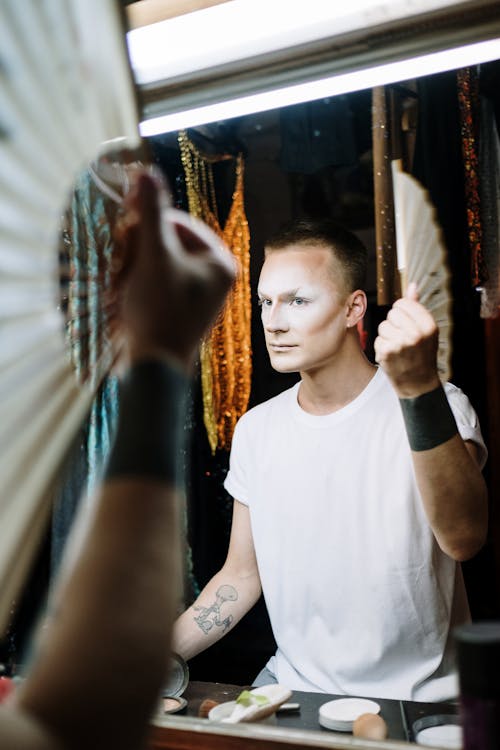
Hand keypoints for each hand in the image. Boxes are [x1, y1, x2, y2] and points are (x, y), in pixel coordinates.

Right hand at [111, 171, 235, 371]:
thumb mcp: (154, 257)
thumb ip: (151, 213)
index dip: (148, 225)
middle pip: (167, 241)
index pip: (179, 222)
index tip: (125, 236)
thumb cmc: (158, 312)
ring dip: (132, 266)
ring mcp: (197, 294)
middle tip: (120, 264)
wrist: (152, 368)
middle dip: (138, 250)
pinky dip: (136, 283)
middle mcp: (214, 276)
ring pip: (157, 261)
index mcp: (220, 262)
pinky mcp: (179, 308)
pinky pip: (154, 281)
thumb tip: (146, 172)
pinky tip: (122, 295)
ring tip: (119, 284)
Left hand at [374, 282, 440, 396]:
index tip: (407, 323)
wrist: (417, 382)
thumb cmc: (421, 353)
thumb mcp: (425, 330)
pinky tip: (392, 356)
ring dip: (388, 335)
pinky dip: (383, 347)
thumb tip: (412, 285)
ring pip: (383, 325)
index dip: (402, 312)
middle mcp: (416, 334)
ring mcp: (401, 343)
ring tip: (398, 347)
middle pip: (392, 313)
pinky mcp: (387, 352)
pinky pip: (378, 339)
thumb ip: (417, 306)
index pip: (404, 303)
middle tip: (403, 338)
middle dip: (394, 323)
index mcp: (429, 325)